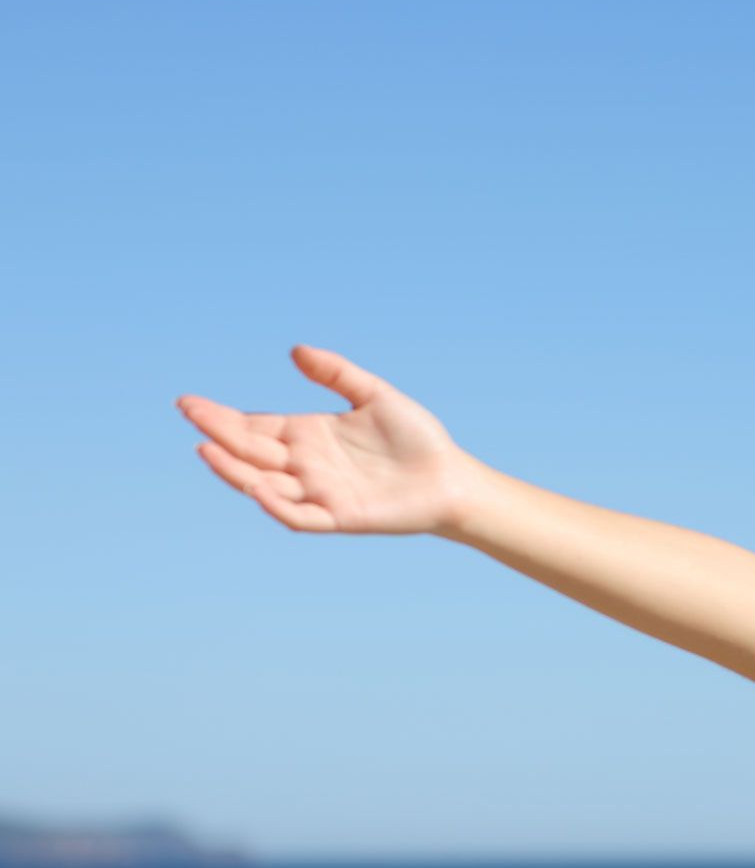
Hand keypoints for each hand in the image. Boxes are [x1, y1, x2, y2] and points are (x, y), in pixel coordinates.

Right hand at [177, 344, 485, 535]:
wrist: (450, 477)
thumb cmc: (416, 438)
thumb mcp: (375, 395)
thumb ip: (337, 374)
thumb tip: (295, 350)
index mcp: (309, 435)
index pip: (255, 426)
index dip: (222, 417)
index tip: (189, 403)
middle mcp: (306, 464)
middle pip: (251, 451)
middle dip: (219, 433)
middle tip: (190, 414)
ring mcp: (319, 492)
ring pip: (264, 484)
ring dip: (234, 470)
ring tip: (206, 448)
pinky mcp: (339, 516)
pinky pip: (299, 516)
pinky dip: (277, 506)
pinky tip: (258, 488)